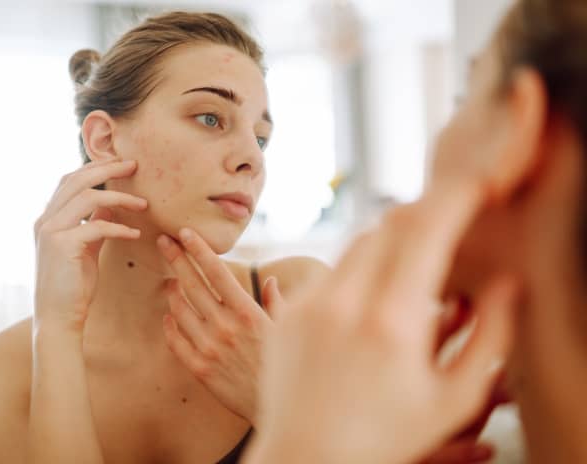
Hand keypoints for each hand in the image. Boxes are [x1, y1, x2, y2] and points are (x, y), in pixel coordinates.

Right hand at [33, 159, 146, 333]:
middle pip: (77, 180)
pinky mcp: (63, 246)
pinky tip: (135, 234)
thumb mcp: (85, 249)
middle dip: (108, 168)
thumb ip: (93, 226)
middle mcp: (45, 221)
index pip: (70, 180)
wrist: (58, 318)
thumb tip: (109, 207)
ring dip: (119, 197)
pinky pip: (96, 226)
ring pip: (87, 197)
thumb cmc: (73, 287)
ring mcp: (51, 232)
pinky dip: (119, 227)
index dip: (95, 168)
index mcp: (48, 219)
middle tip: (134, 166)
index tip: (121, 164)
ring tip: (143, 204)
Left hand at [156, 228, 280, 424]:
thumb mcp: (287, 330)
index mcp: (248, 313)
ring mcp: (210, 348)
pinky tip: (168, 316)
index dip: (199, 250)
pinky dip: (170, 325)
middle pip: (192, 285)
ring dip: (172, 291)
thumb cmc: (287, 366)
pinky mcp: (200, 369)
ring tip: (169, 280)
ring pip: (179, 310)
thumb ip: (276, 302)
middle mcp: (226, 327)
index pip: (217, 272)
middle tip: (163, 241)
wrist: (281, 410)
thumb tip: (270, 280)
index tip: (185, 232)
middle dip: (176, 259)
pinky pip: (176, 341)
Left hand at [247, 177, 518, 463]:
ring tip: (411, 269)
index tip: (474, 185)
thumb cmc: (386, 438)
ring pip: (357, 243)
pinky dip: (358, 269)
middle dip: (424, 214)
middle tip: (448, 222)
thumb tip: (509, 283)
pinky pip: (330, 270)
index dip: (454, 197)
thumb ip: (491, 336)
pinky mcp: (286, 312)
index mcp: (391, 323)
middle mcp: (344, 304)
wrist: (307, 459)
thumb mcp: (454, 398)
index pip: (425, 231)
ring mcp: (308, 305)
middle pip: (389, 224)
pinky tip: (370, 299)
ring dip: (390, 241)